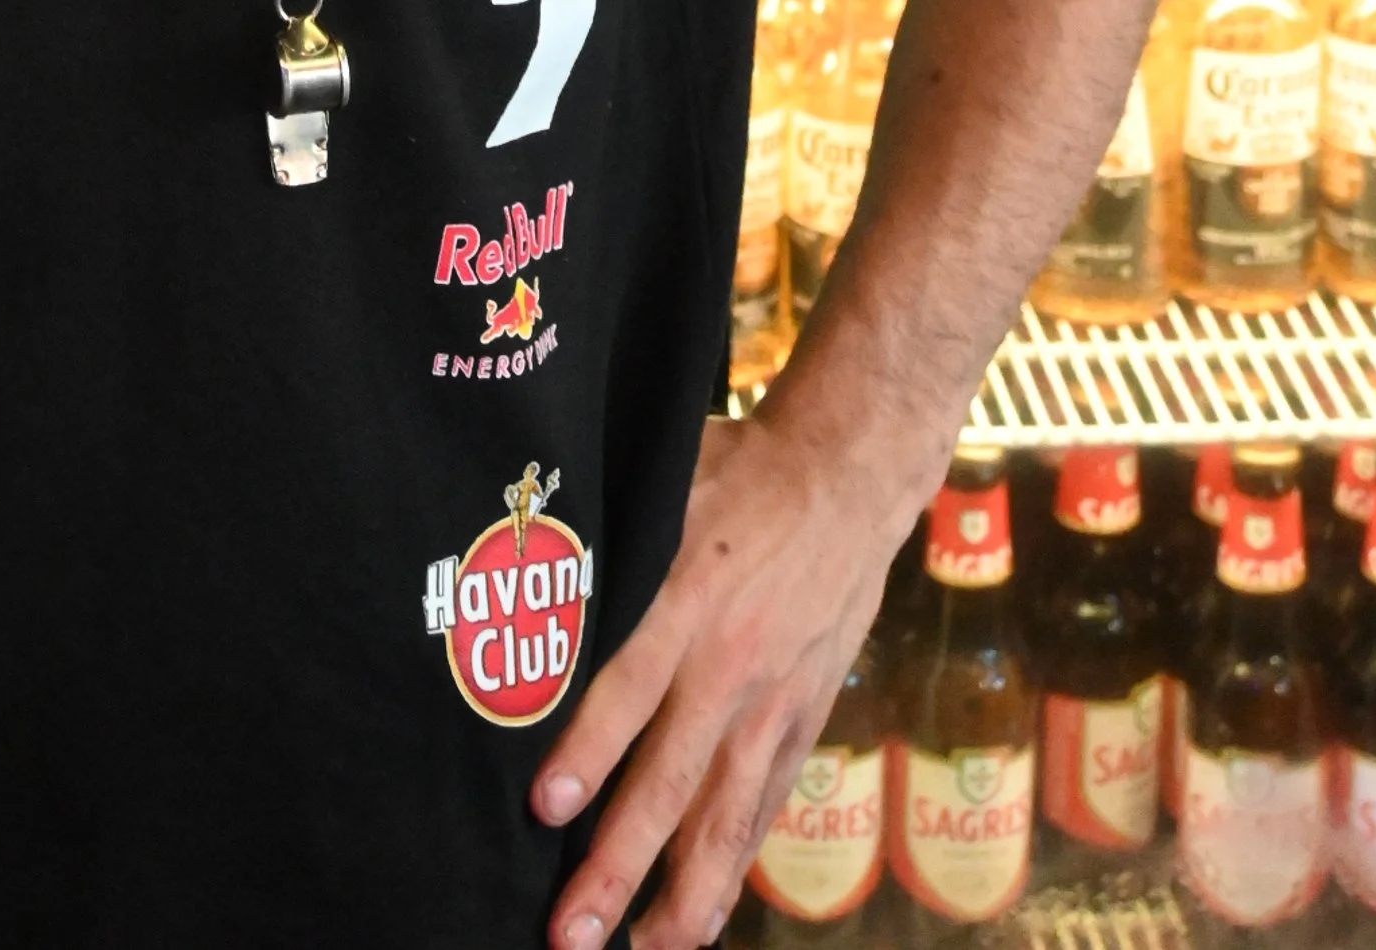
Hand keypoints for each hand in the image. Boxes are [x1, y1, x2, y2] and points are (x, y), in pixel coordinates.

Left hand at [530, 411, 906, 949]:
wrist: (849, 477)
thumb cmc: (739, 471)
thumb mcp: (667, 481)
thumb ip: (611, 532)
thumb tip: (526, 556)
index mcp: (688, 596)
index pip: (631, 685)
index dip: (589, 748)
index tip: (546, 806)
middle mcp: (730, 663)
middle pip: (670, 779)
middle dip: (619, 863)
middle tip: (572, 932)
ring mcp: (774, 702)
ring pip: (723, 817)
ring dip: (680, 895)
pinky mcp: (804, 720)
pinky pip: (762, 807)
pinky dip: (733, 867)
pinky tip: (703, 917)